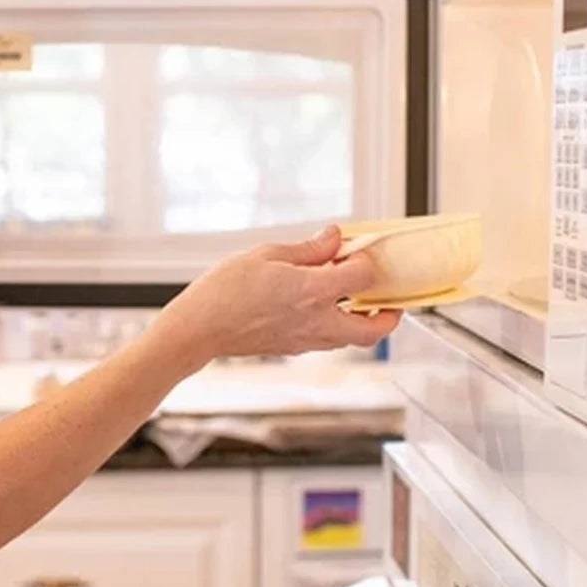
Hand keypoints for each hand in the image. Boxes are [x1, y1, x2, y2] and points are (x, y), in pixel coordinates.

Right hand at [151, 225, 399, 371]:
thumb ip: (307, 249)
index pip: (363, 277)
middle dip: (388, 314)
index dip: (365, 260)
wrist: (199, 329)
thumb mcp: (266, 254)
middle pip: (373, 329)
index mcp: (312, 291)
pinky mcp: (292, 348)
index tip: (354, 251)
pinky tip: (318, 307)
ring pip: (351, 339)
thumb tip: (334, 238)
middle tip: (386, 298)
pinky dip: (334, 325)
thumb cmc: (224, 291)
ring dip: (360, 321)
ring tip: (352, 299)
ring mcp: (305, 339)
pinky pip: (327, 339)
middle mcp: (316, 321)